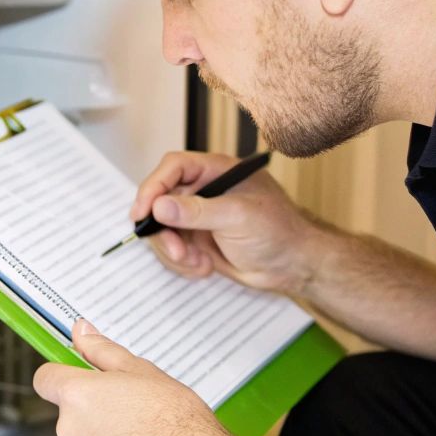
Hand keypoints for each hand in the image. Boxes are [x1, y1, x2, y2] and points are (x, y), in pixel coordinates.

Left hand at [32, 319, 237, 435]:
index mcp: (78, 396)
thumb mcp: (141, 370)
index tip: (80, 374)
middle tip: (131, 404)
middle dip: (94, 406)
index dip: (61, 374)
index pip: (45, 378)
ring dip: (105, 435)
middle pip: (70, 411)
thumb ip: (101, 350)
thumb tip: (81, 332)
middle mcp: (70, 430)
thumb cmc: (174, 419)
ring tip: (144, 433)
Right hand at [130, 151, 325, 295]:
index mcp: (216, 171)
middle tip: (176, 251)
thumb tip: (160, 205)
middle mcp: (204, 190)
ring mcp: (199, 216)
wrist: (293, 266)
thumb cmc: (279, 231)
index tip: (142, 212)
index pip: (173, 168)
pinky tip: (205, 267)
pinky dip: (182, 263)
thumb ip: (198, 211)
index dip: (153, 187)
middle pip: (160, 200)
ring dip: (173, 251)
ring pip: (162, 228)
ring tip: (198, 263)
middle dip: (163, 229)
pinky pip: (173, 249)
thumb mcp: (238, 217)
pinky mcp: (198, 239)